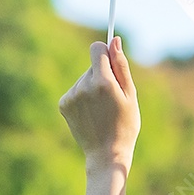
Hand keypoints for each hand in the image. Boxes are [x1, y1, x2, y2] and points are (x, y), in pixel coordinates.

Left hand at [59, 38, 140, 172]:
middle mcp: (83, 86)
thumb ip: (121, 66)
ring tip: (102, 109)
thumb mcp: (130, 94)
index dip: (106, 53)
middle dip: (103, 74)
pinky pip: (76, 90)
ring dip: (93, 87)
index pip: (96, 49)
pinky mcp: (63, 104)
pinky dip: (83, 97)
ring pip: (84, 78)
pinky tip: (91, 113)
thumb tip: (114, 40)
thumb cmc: (125, 124)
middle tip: (112, 98)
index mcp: (102, 82)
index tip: (112, 62)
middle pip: (93, 65)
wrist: (106, 154)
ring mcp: (71, 96)